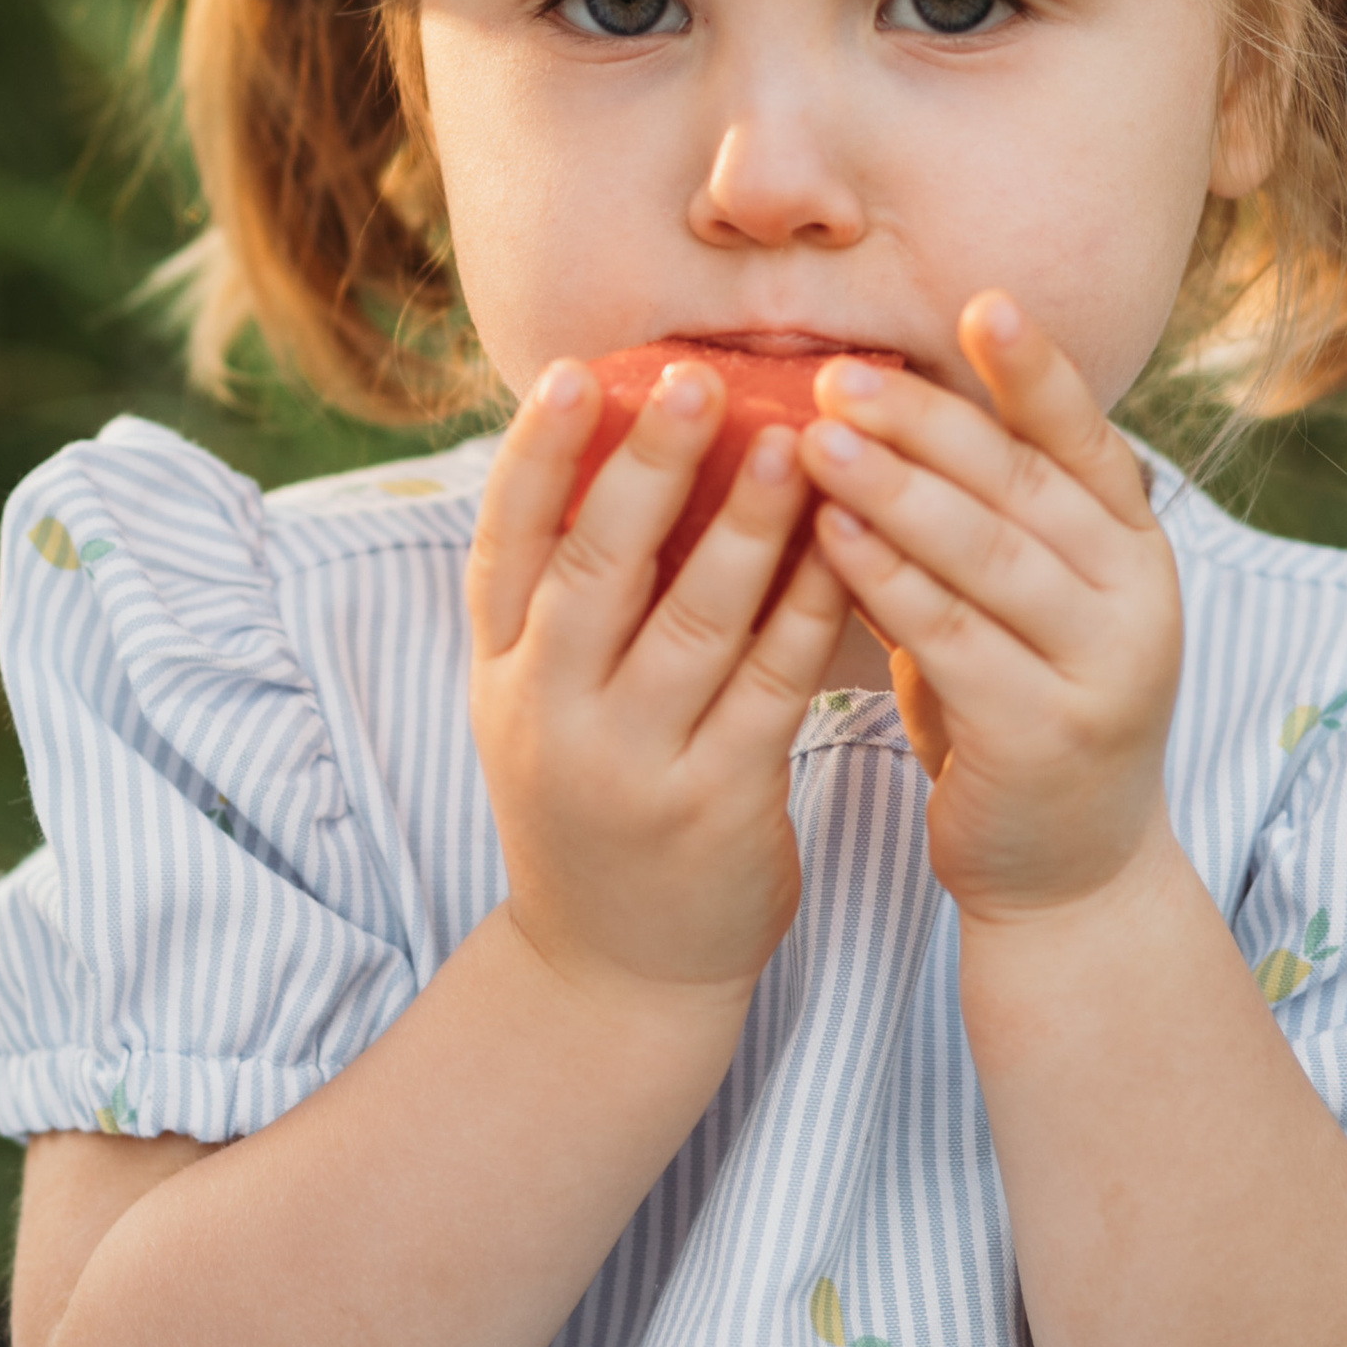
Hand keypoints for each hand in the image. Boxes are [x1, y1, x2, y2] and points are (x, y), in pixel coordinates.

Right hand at [465, 358, 848, 998]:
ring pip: (693, 620)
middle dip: (645, 466)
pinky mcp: (714, 802)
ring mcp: (629, 763)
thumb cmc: (594, 806)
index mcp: (499, 673)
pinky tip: (848, 546)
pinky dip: (810, 609)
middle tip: (693, 378)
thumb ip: (562, 603)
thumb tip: (619, 448)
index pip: (503, 544)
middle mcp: (547, 712)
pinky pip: (772, 685)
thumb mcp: (540, 706)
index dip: (534, 456)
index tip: (572, 371)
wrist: (611, 975)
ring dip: (747, 524)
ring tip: (796, 441)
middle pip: (593, 567)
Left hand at [798, 296, 1182, 920]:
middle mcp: (1138, 597)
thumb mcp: (1020, 604)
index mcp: (1134, 548)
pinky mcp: (1045, 733)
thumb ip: (982, 519)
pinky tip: (827, 538)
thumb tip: (876, 407)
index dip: (1036, 372)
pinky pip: (953, 638)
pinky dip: (887, 581)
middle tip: (839, 373)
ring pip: (988, 555)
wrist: (1067, 874)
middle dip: (927, 423)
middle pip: (1022, 486)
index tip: (981, 303)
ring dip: (895, 490)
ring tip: (814, 438)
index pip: (1085, 440)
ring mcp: (1102, 667)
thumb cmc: (1018, 708)